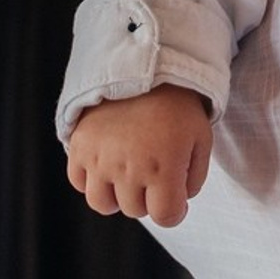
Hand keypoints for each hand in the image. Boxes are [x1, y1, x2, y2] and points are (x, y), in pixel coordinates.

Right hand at [67, 85, 212, 226]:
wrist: (147, 61)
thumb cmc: (178, 102)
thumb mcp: (202, 135)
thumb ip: (196, 175)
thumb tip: (180, 199)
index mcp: (164, 167)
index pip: (166, 217)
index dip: (174, 210)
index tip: (175, 197)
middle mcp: (130, 168)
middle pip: (136, 210)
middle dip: (148, 196)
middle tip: (154, 169)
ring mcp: (101, 158)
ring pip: (103, 203)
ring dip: (117, 194)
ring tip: (128, 170)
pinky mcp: (80, 144)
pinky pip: (78, 181)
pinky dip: (91, 178)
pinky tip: (107, 160)